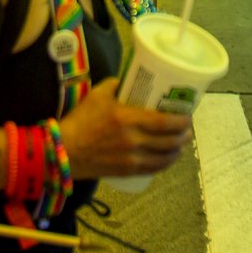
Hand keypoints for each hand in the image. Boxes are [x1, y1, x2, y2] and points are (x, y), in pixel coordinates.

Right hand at [57, 75, 191, 181]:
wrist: (63, 151)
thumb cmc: (79, 121)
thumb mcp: (96, 95)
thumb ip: (114, 85)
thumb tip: (128, 80)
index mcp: (127, 118)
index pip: (164, 122)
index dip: (181, 121)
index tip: (188, 117)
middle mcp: (133, 140)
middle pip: (168, 140)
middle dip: (183, 136)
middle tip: (187, 129)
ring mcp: (131, 158)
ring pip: (164, 157)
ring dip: (177, 151)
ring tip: (181, 144)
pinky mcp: (126, 171)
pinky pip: (153, 169)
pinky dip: (165, 164)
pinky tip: (169, 158)